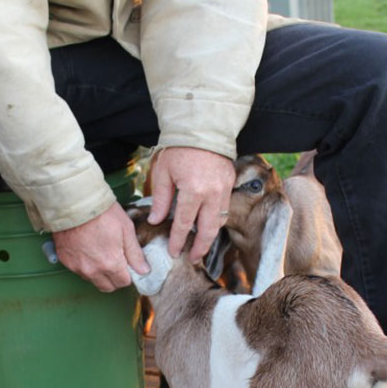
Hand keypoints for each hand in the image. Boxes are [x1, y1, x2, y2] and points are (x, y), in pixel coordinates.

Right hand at [52, 202, 149, 291]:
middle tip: (116, 261)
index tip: (127, 264)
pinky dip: (85, 265)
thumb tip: (143, 271)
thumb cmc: (102, 213)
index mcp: (110, 264)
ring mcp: (77, 267)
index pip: (124, 282)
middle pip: (108, 286)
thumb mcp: (126, 229)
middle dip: (115, 278)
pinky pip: (78, 271)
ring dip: (99, 273)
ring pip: (93, 280)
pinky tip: (87, 250)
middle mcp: (93, 270)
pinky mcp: (66, 261)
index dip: (128, 274)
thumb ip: (135, 254)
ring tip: (101, 253)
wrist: (74, 203)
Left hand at [147, 146, 234, 261]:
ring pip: (219, 221)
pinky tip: (207, 227)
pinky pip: (224, 209)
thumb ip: (161, 199)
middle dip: (200, 247)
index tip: (172, 252)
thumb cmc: (179, 149)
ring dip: (210, 236)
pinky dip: (216, 221)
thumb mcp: (163, 173)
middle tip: (192, 259)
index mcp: (194, 190)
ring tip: (200, 247)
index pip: (185, 224)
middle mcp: (212, 193)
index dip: (177, 240)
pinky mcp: (229, 183)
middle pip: (208, 229)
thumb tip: (156, 221)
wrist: (202, 128)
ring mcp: (224, 189)